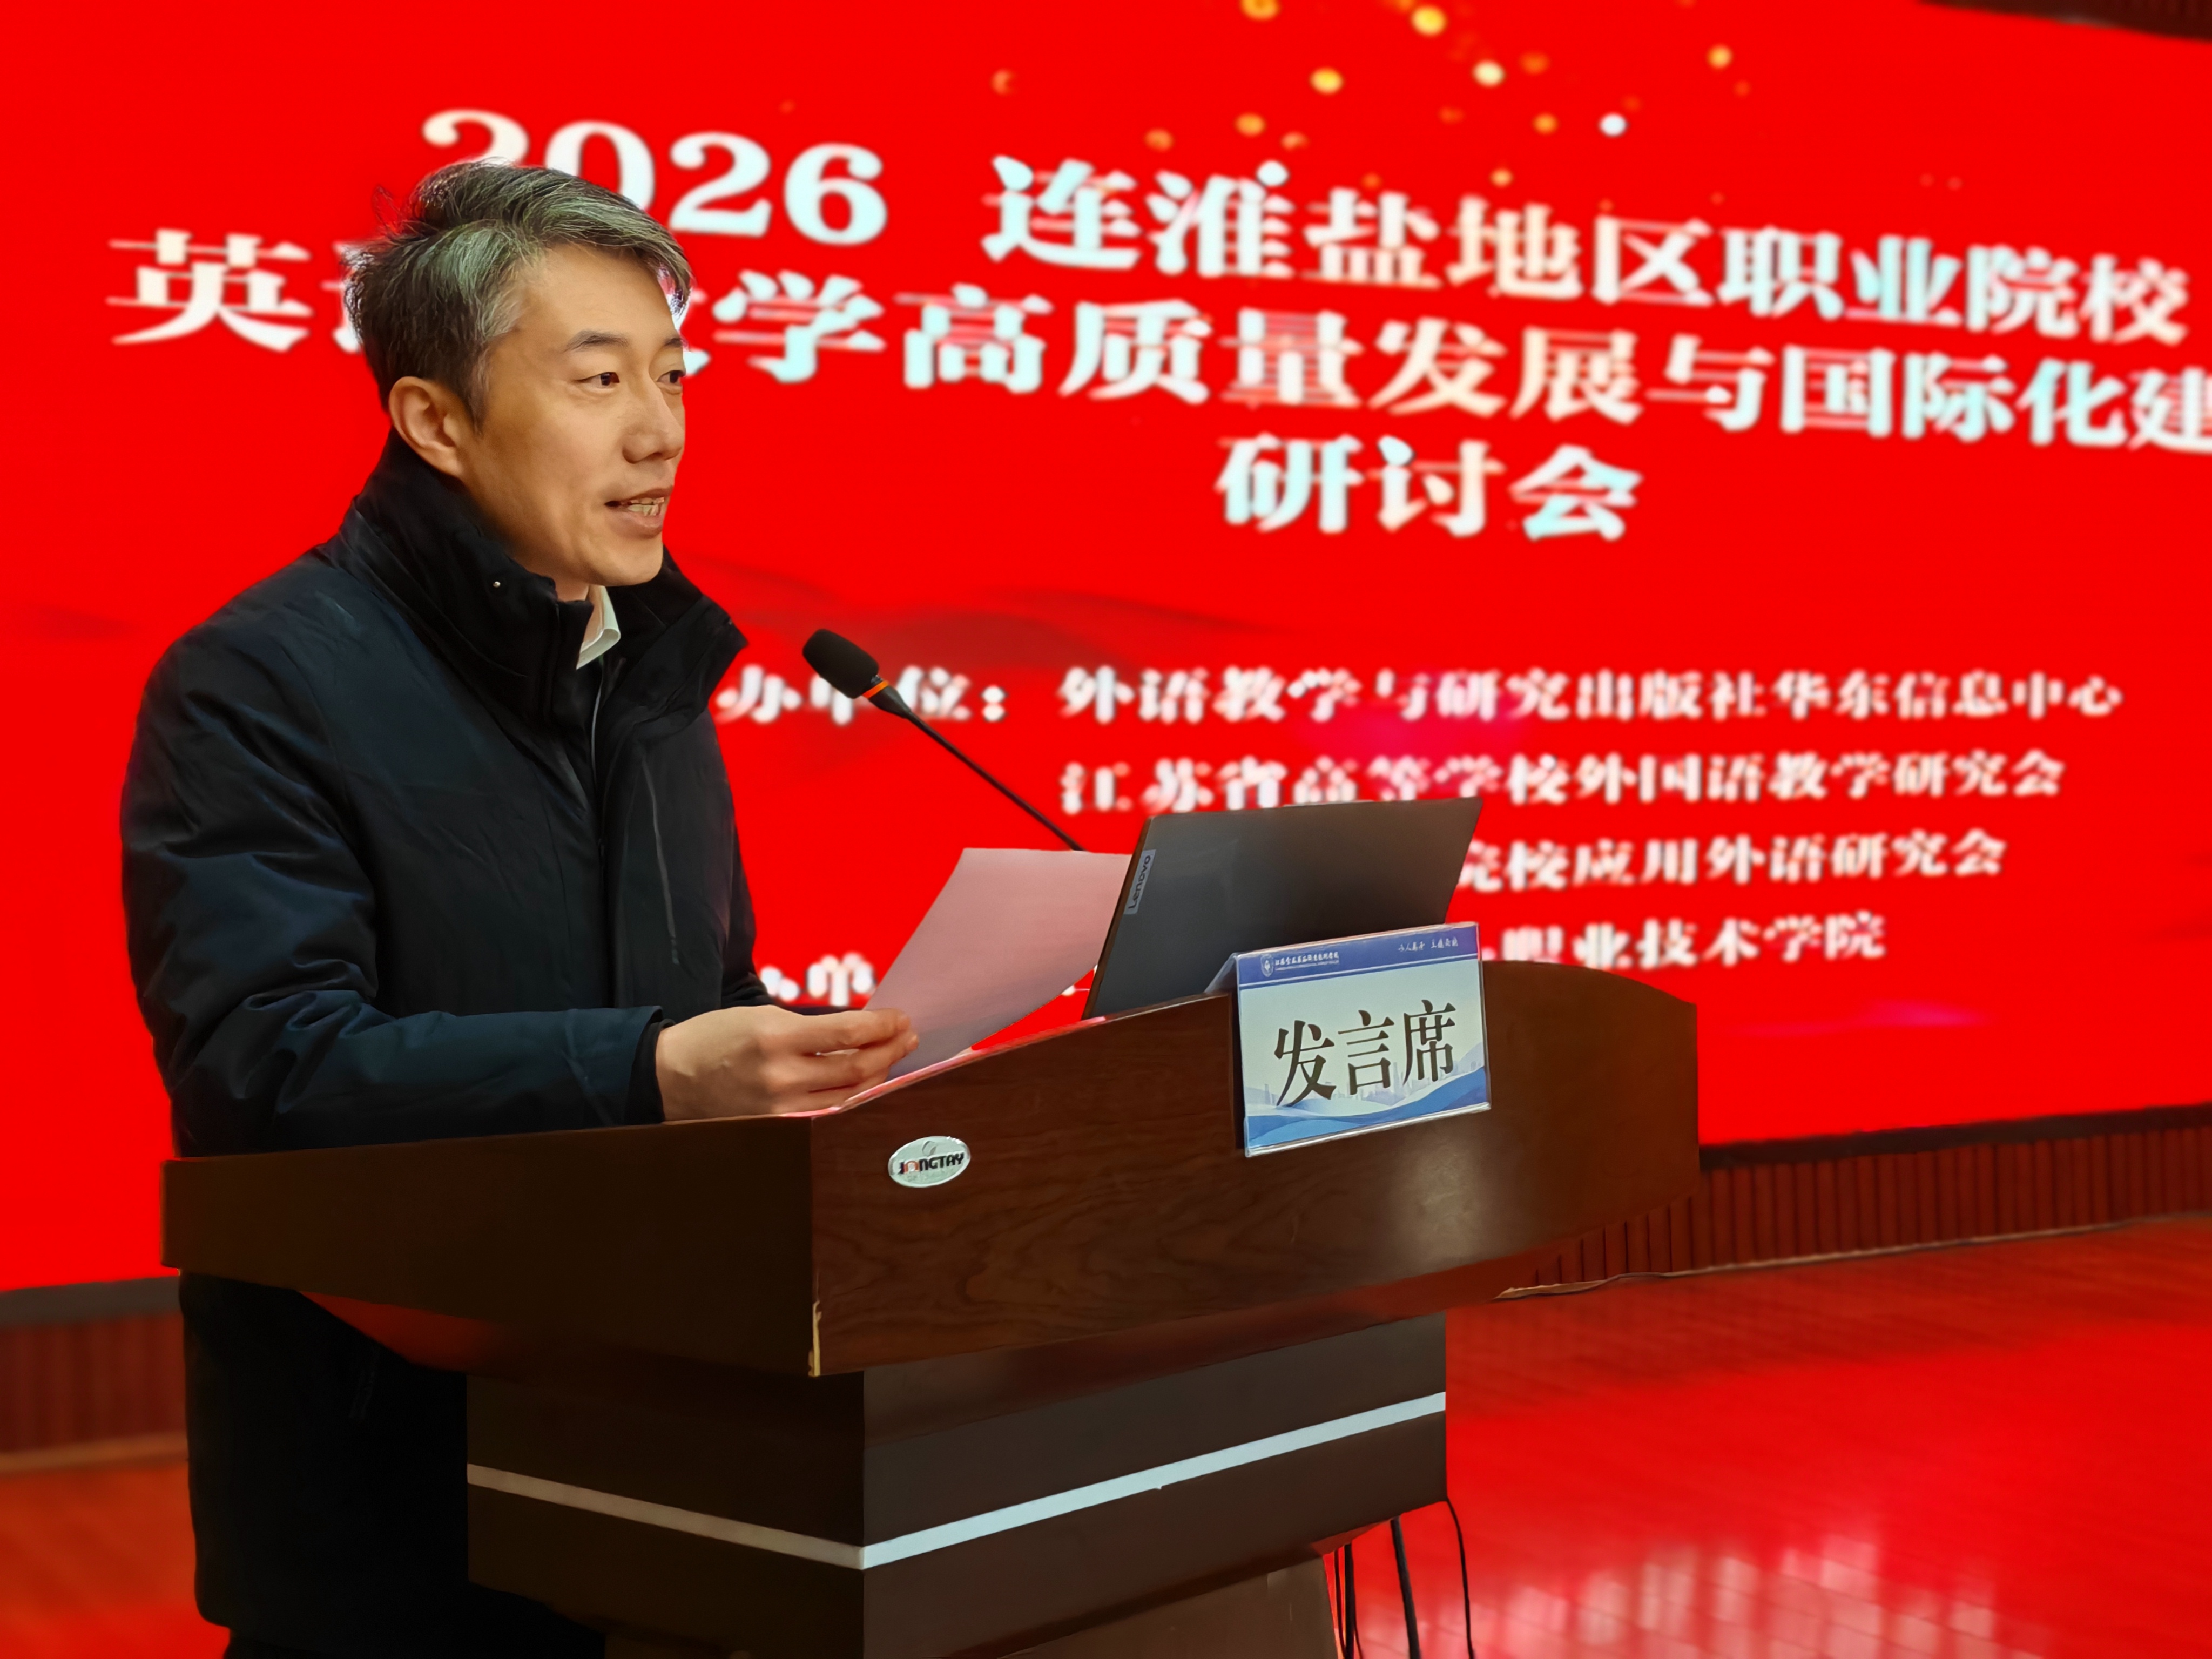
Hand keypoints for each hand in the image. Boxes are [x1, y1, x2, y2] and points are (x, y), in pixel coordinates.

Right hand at [654, 1005, 916, 1121]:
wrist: (670, 1077)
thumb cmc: (716, 1038)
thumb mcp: (761, 1015)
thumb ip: (810, 1026)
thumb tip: (860, 1030)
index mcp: (776, 1037)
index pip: (848, 1033)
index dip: (883, 1026)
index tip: (901, 1018)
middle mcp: (781, 1076)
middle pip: (857, 1067)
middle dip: (889, 1050)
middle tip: (906, 1037)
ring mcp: (780, 1107)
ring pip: (849, 1095)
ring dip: (879, 1076)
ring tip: (893, 1058)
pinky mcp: (777, 1128)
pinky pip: (827, 1114)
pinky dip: (853, 1099)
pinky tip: (866, 1086)